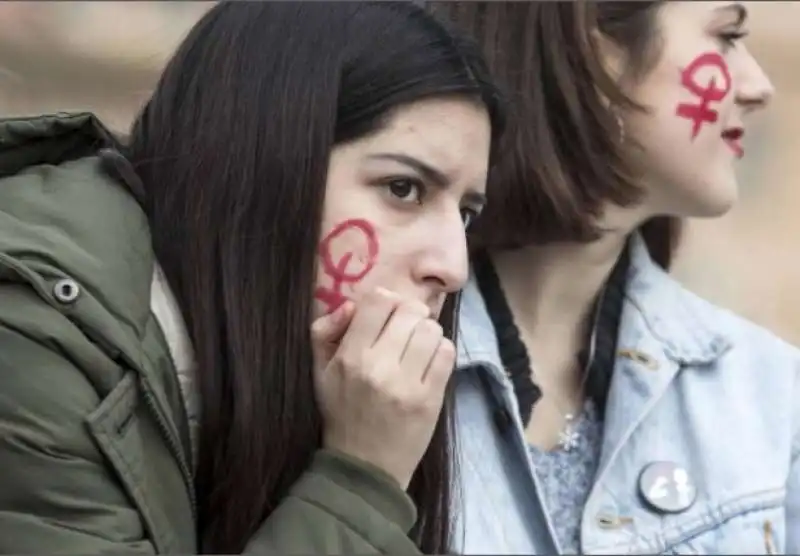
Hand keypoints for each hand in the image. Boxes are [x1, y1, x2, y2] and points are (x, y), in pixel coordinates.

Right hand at [310, 287, 455, 489]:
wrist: (364, 467)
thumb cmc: (342, 413)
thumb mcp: (320, 372)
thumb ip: (325, 331)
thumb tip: (351, 305)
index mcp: (350, 357)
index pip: (378, 301)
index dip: (387, 302)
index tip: (388, 316)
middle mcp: (379, 366)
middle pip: (411, 311)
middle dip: (411, 317)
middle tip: (406, 332)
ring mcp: (408, 384)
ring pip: (432, 330)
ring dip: (428, 334)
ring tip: (418, 349)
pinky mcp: (431, 399)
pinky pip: (447, 354)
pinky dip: (441, 352)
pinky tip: (429, 364)